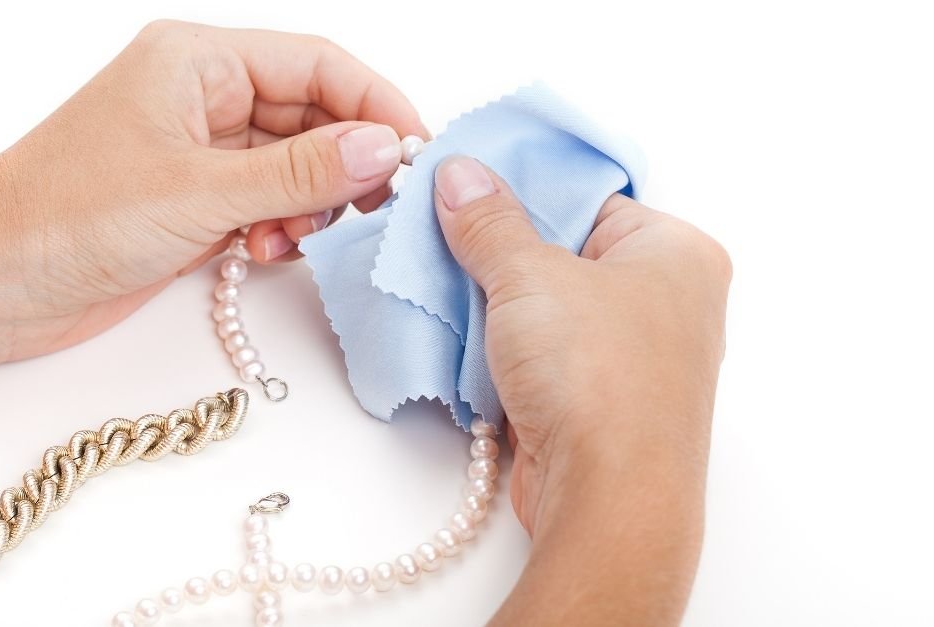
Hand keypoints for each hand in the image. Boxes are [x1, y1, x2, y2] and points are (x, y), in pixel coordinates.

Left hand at [0, 21, 424, 402]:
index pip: (318, 65)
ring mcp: (196, 156)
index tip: (416, 153)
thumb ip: (300, 172)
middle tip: (377, 208)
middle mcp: (200, 99)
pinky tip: (265, 251)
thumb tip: (383, 148)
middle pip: (310, 116)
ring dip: (310, 205)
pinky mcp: (190, 207)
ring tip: (296, 237)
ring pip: (291, 168)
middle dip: (346, 163)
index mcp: (197, 62)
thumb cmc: (65, 214)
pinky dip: (279, 229)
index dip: (375, 105)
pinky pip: (264, 206)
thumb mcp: (200, 190)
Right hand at [431, 156, 730, 624]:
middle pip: (563, 254)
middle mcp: (665, 302)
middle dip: (499, 252)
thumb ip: (488, 222)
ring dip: (493, 305)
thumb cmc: (596, 375)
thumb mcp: (531, 276)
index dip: (522, 191)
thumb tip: (459, 175)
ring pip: (546, 310)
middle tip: (437, 232)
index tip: (462, 185)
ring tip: (435, 282)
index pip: (588, 198)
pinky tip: (454, 337)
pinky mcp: (597, 402)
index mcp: (676, 252)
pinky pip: (540, 357)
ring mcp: (632, 357)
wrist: (607, 499)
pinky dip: (500, 349)